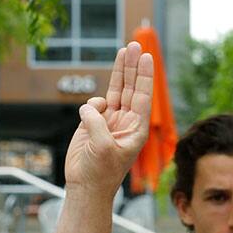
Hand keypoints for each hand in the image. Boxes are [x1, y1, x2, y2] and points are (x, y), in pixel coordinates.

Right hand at [64, 41, 153, 198]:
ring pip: (115, 90)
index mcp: (135, 129)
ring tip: (124, 50)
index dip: (144, 76)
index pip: (142, 96)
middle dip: (133, 66)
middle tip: (136, 45)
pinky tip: (89, 117)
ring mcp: (109, 122)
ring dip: (119, 71)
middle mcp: (125, 122)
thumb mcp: (102, 147)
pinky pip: (93, 105)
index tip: (147, 57)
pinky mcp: (93, 124)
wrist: (85, 187)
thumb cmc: (100, 173)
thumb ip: (97, 122)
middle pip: (131, 87)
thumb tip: (90, 107)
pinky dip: (91, 105)